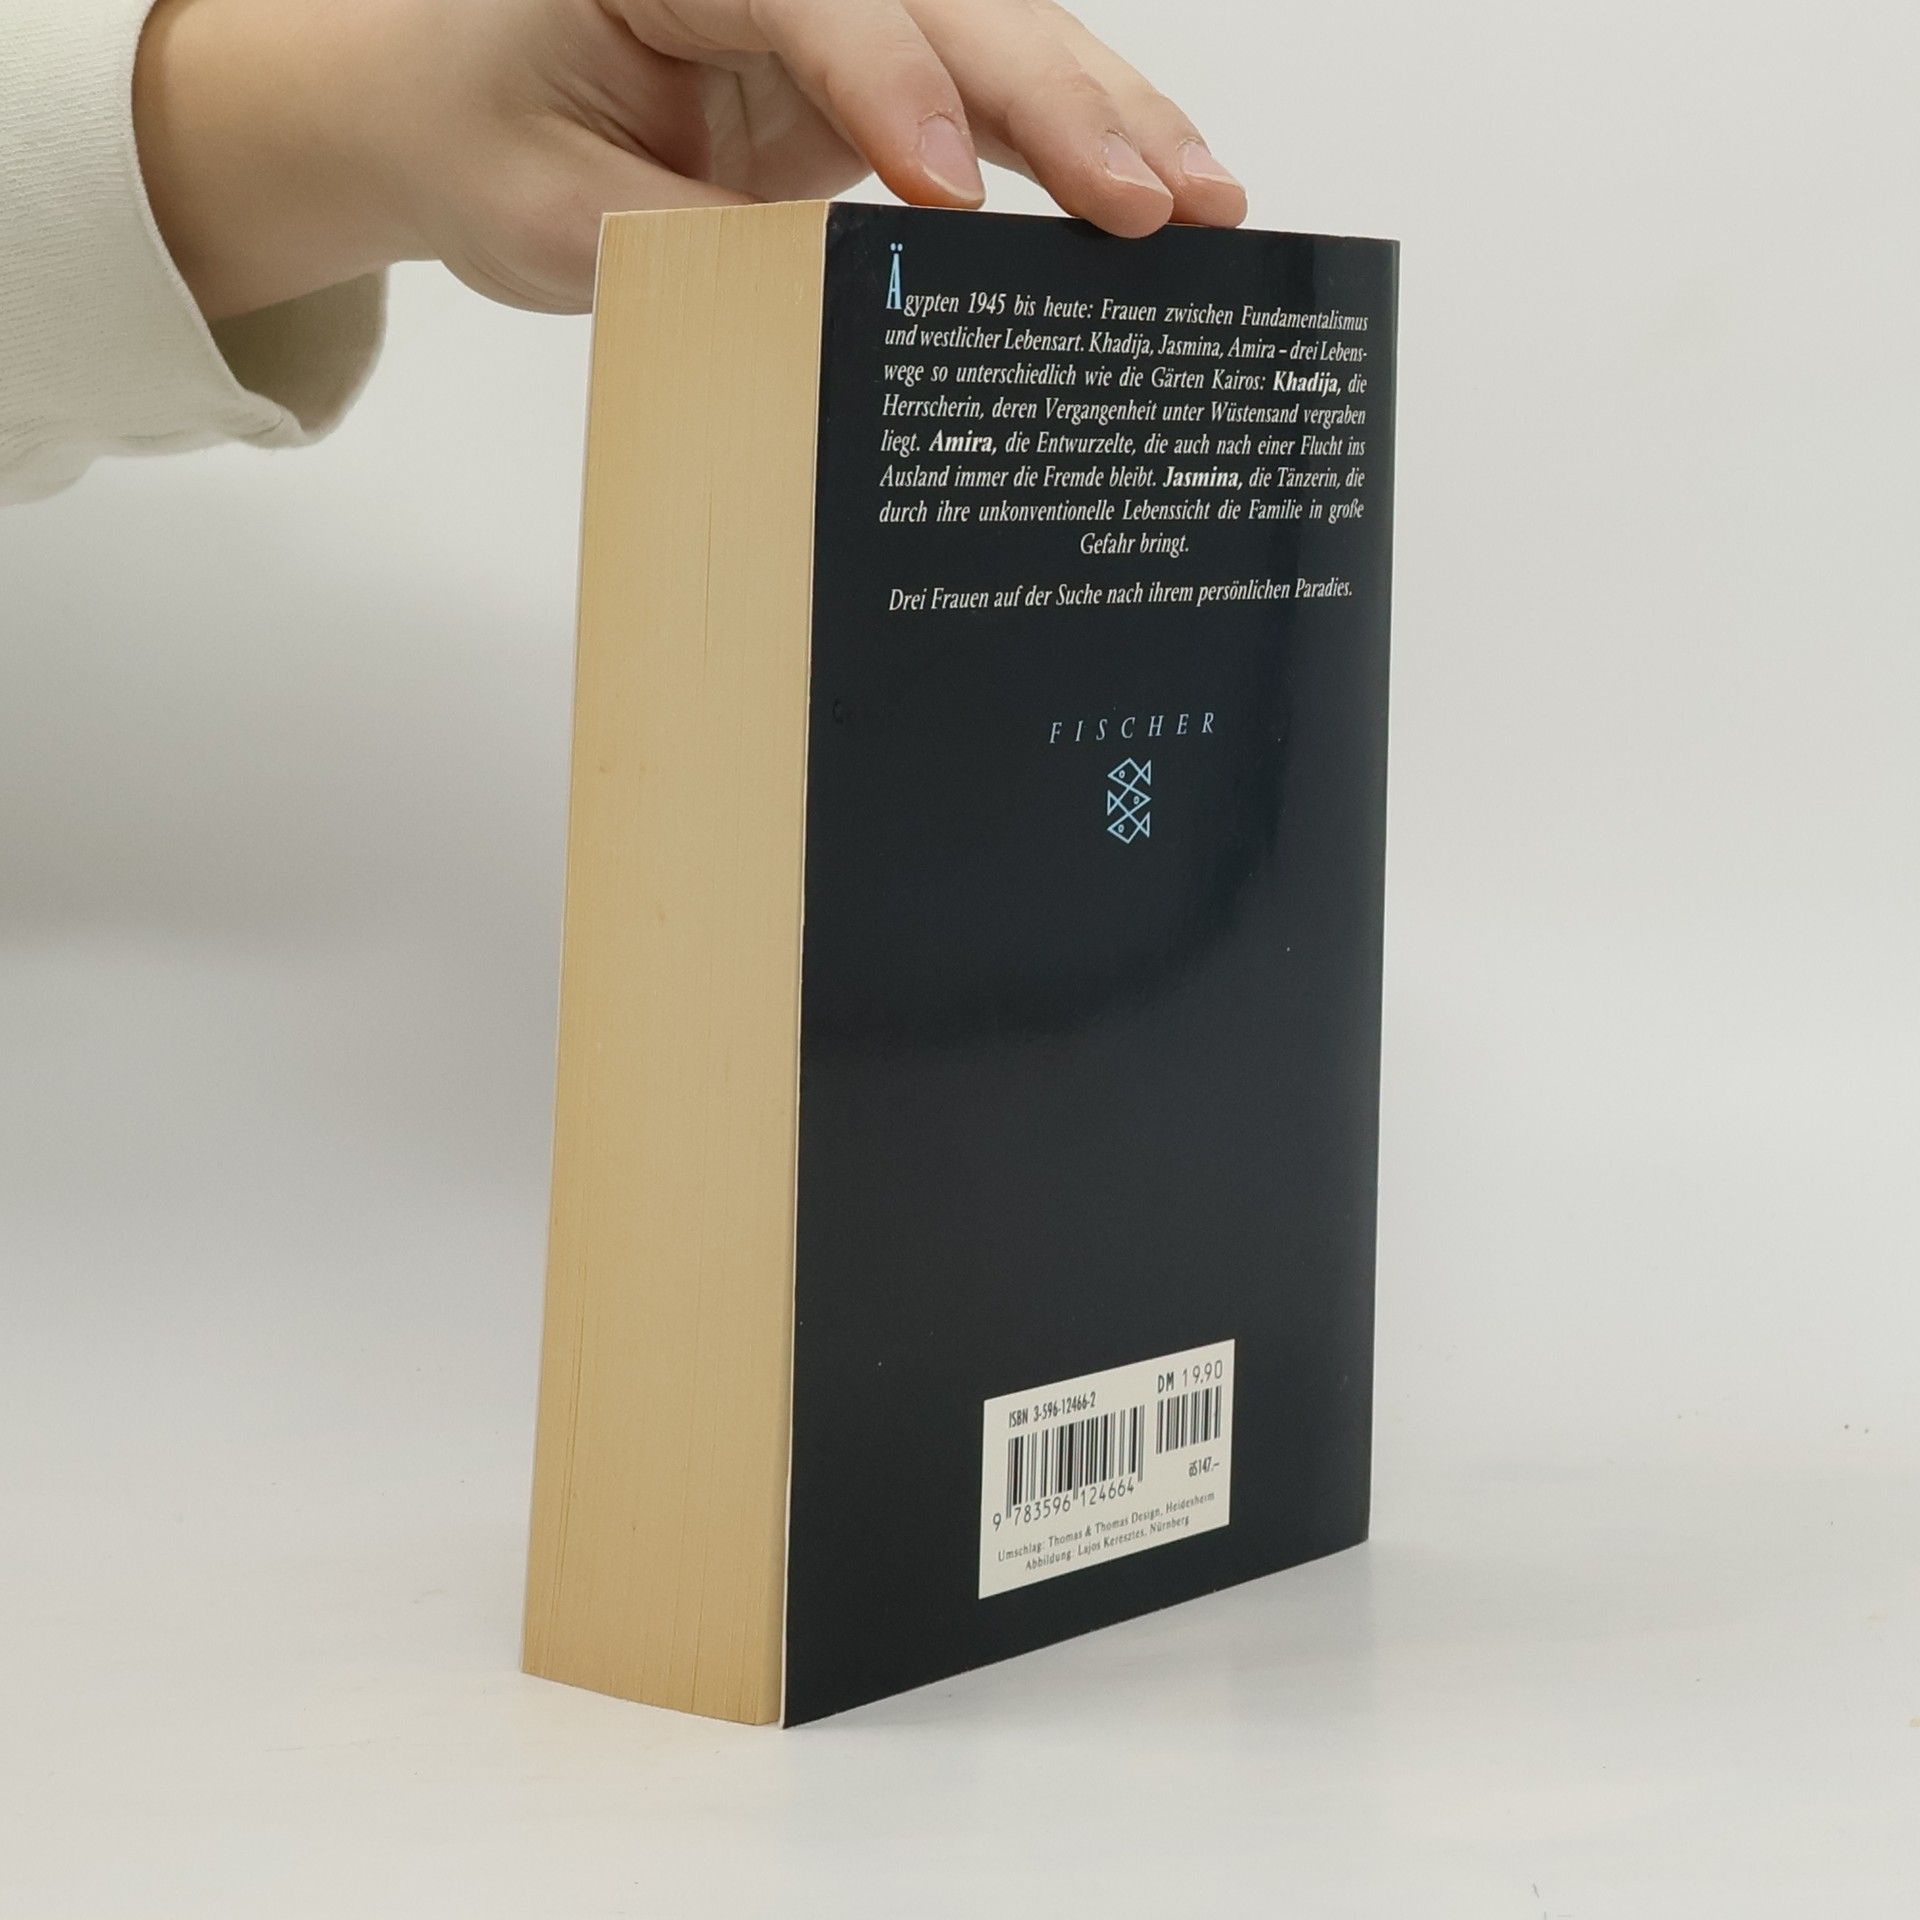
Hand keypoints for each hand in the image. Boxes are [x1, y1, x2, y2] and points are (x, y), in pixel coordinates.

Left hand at [135, 0, 1247, 321]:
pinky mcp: (874, 74)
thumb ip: (690, 241)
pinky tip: (1155, 191)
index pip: (807, 1)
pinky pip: (989, 95)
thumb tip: (845, 293)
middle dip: (1054, 101)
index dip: (886, 84)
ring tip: (1209, 200)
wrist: (454, 110)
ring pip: (995, 35)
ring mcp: (838, 16)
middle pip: (944, 4)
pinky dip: (1071, 145)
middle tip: (1153, 201)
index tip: (946, 182)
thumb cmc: (482, 143)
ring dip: (1103, 118)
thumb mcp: (553, 213)